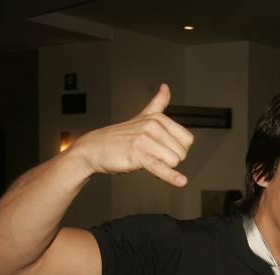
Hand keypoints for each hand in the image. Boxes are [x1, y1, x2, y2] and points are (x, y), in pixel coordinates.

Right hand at [69, 84, 193, 186]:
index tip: (164, 150)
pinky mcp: (138, 155)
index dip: (178, 150)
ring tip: (147, 162)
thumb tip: (166, 87)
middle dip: (170, 160)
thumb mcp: (141, 117)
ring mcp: (145, 140)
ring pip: (174, 161)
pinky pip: (161, 168)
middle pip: (182, 153)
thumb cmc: (119, 136)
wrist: (92, 149)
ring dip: (164, 168)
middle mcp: (153, 126)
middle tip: (153, 157)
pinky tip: (181, 182)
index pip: (187, 140)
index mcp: (157, 118)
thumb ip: (157, 104)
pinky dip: (172, 177)